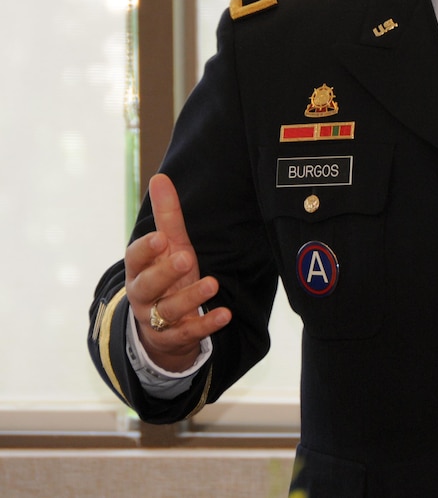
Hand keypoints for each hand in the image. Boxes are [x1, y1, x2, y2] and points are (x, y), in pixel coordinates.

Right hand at [124, 174, 231, 371]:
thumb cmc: (166, 276)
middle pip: (147, 286)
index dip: (145, 250)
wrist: (161, 326)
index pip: (135, 259)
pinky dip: (207, 325)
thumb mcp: (169, 246)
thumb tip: (160, 177)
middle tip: (186, 259)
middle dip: (165, 273)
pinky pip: (189, 333)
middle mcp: (143, 295)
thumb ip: (166, 216)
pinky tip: (225, 315)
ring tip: (213, 284)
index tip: (160, 238)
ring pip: (168, 311)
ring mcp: (157, 319)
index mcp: (139, 270)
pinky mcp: (175, 337)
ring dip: (191, 298)